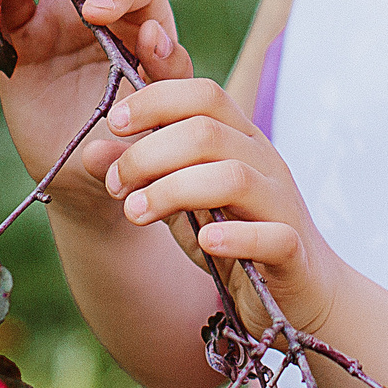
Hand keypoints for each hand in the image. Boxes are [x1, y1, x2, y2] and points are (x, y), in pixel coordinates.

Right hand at [0, 0, 193, 207]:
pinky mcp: (22, 36)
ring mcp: (62, 18)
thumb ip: (167, 76)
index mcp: (145, 24)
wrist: (90, 180)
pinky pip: (12, 0)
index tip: (101, 16)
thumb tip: (155, 34)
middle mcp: (106, 10)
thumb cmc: (136, 144)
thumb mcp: (160, 115)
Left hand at [78, 75, 345, 338]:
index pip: (203, 94)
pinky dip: (236, 237)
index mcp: (239, 139)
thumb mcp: (179, 202)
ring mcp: (282, 205)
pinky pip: (273, 235)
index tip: (115, 123)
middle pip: (207, 132)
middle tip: (115, 183)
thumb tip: (89, 151)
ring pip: (233, 177)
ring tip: (136, 212)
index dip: (155, 99)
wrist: (298, 293)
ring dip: (174, 191)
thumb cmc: (233, 236)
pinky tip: (205, 242)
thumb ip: (144, 175)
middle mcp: (265, 162)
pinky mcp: (294, 252)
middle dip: (149, 153)